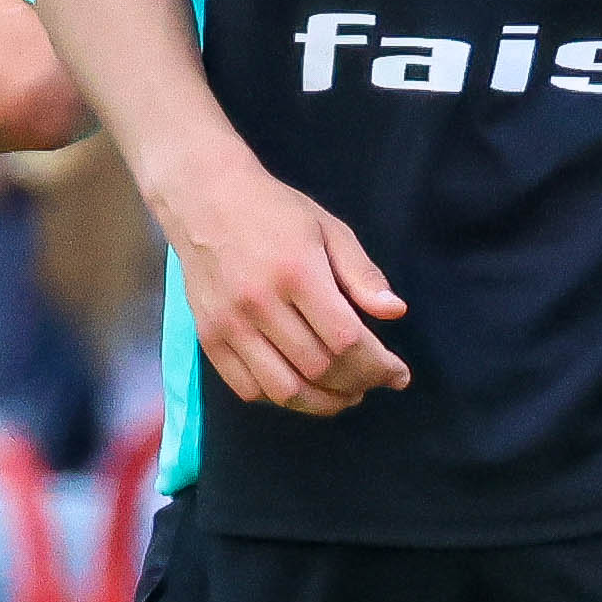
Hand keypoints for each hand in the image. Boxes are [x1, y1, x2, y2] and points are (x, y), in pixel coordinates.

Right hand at [146, 153, 410, 417]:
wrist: (203, 198)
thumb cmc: (273, 211)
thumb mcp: (328, 229)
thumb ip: (362, 274)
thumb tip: (395, 312)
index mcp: (297, 271)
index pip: (346, 340)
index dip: (378, 366)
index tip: (398, 374)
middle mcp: (259, 303)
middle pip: (319, 369)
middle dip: (357, 385)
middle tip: (375, 382)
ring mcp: (229, 325)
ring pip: (283, 390)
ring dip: (322, 403)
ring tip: (345, 396)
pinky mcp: (208, 337)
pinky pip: (248, 388)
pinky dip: (281, 399)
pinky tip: (303, 388)